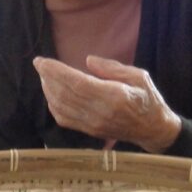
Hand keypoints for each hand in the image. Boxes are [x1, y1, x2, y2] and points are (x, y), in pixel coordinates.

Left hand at [33, 55, 181, 152]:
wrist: (153, 129)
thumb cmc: (148, 99)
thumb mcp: (138, 76)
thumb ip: (112, 68)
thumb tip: (88, 60)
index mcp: (114, 96)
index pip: (77, 84)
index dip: (56, 72)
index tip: (42, 61)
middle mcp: (100, 112)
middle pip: (65, 95)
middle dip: (47, 77)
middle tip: (39, 63)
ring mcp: (93, 125)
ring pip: (61, 108)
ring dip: (48, 90)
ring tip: (44, 75)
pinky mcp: (89, 131)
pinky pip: (64, 119)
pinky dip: (53, 105)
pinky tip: (51, 93)